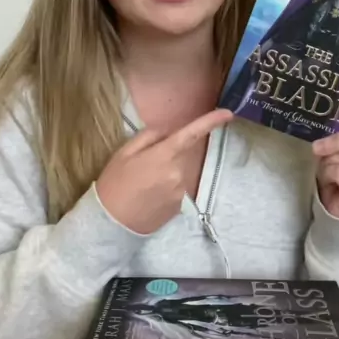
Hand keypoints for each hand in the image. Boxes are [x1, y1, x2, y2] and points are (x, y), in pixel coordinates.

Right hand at [96, 108, 233, 234]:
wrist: (111, 224)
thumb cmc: (114, 185)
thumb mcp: (123, 153)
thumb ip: (149, 137)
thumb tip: (167, 131)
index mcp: (163, 156)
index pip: (192, 134)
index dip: (211, 122)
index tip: (228, 113)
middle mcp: (177, 173)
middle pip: (180, 155)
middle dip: (166, 156)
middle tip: (141, 168)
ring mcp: (180, 192)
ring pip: (178, 172)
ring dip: (165, 174)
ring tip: (142, 185)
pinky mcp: (180, 207)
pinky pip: (176, 189)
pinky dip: (165, 189)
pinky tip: (148, 197)